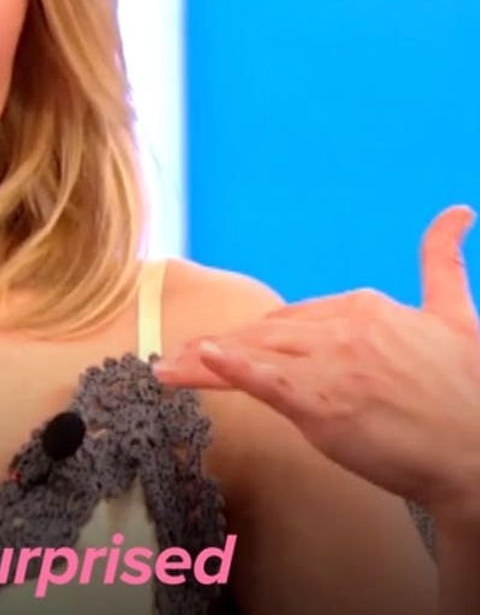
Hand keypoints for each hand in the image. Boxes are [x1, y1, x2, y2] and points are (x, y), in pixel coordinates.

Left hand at [153, 206, 479, 520]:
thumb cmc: (471, 391)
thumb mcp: (458, 316)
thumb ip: (442, 263)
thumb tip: (456, 212)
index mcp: (365, 306)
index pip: (291, 319)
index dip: (253, 337)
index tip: (220, 347)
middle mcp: (342, 328)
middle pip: (262, 334)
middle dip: (216, 348)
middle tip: (175, 360)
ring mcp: (330, 364)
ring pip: (250, 353)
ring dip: (202, 360)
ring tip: (166, 369)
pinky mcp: (322, 403)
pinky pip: (261, 380)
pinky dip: (225, 368)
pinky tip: (196, 360)